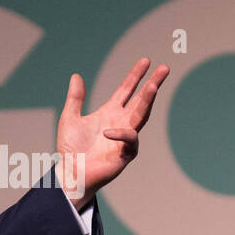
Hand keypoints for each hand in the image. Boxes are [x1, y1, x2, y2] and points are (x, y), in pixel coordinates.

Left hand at [56, 57, 169, 209]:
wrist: (70, 174)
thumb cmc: (70, 150)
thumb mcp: (70, 118)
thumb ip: (75, 98)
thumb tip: (76, 75)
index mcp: (110, 112)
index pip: (127, 90)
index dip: (136, 75)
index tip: (146, 61)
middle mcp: (121, 122)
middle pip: (141, 99)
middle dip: (153, 83)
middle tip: (165, 68)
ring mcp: (125, 138)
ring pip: (141, 115)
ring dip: (148, 100)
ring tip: (153, 86)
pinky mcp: (125, 154)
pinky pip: (129, 140)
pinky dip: (121, 134)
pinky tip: (108, 131)